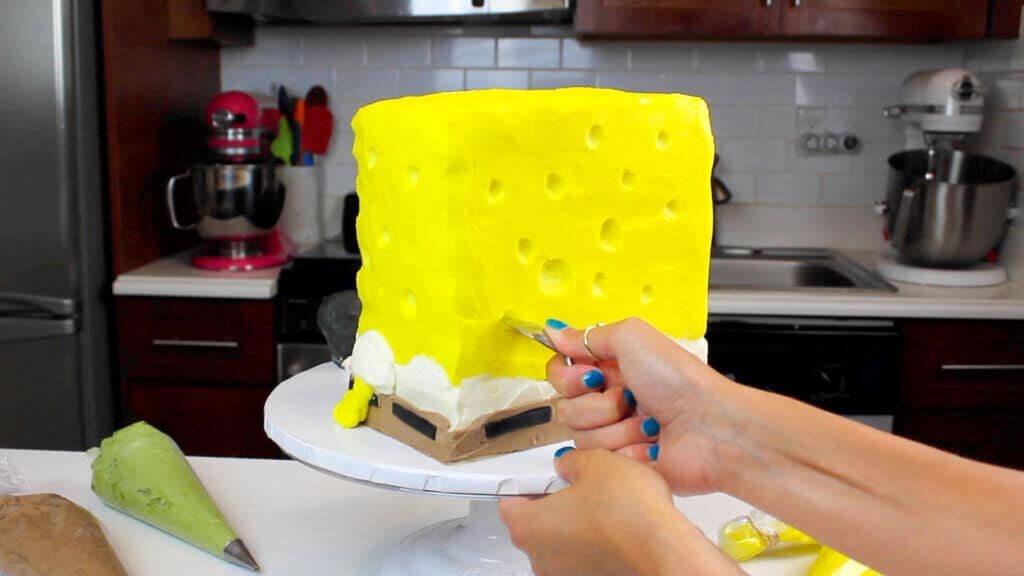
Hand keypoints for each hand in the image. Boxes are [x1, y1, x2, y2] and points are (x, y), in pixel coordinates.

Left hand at [498, 448, 740, 575]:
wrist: (663, 548)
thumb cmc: (627, 511)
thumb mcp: (595, 462)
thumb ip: (571, 461)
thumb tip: (568, 465)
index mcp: (527, 526)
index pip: (508, 502)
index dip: (527, 483)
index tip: (543, 476)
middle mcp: (539, 558)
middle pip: (534, 524)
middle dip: (555, 504)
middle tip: (580, 486)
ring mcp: (564, 574)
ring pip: (561, 542)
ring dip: (576, 524)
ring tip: (605, 506)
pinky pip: (583, 557)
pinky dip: (595, 543)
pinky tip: (616, 528)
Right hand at [544, 318, 732, 494]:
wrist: (712, 429)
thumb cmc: (681, 382)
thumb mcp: (633, 337)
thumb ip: (587, 335)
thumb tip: (554, 332)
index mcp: (611, 366)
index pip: (561, 373)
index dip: (569, 377)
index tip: (593, 375)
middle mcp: (611, 398)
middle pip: (566, 407)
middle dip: (598, 404)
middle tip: (629, 398)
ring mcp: (617, 431)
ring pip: (581, 436)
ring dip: (617, 428)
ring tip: (648, 423)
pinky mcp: (623, 461)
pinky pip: (600, 460)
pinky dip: (627, 451)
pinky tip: (650, 444)